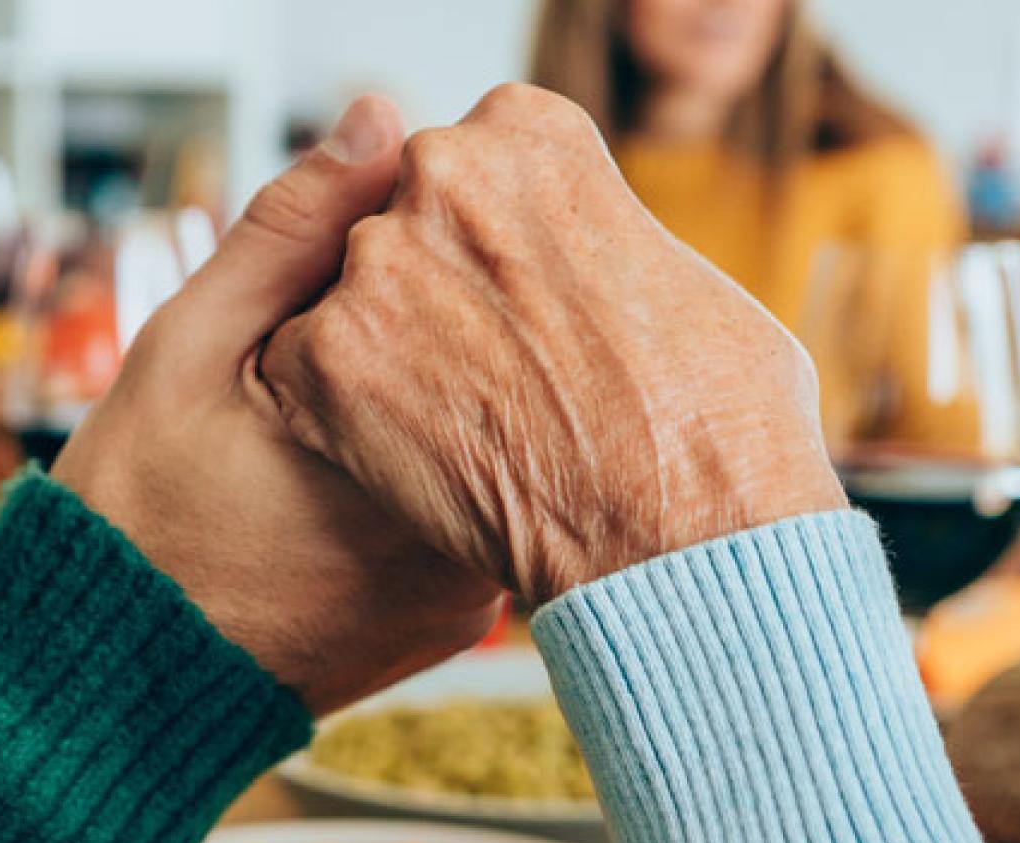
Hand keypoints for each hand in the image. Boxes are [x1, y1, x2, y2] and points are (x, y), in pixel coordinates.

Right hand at [53, 98, 500, 714]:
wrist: (116, 689)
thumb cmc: (135, 517)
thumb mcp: (187, 349)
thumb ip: (289, 234)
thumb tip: (382, 120)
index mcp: (403, 459)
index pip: (480, 310)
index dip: (432, 265)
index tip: (375, 267)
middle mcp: (462, 537)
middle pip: (500, 386)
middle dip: (447, 339)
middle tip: (349, 351)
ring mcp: (471, 592)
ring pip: (496, 452)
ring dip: (447, 411)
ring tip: (344, 419)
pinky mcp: (462, 625)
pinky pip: (478, 517)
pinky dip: (440, 479)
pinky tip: (361, 477)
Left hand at [260, 85, 846, 605]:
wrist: (679, 533)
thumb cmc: (716, 420)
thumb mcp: (683, 276)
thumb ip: (600, 238)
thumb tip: (584, 261)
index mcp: (530, 132)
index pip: (472, 166)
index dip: (496, 245)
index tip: (526, 301)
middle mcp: (443, 172)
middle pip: (403, 223)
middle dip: (434, 288)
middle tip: (492, 369)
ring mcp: (378, 262)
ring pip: (348, 295)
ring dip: (385, 352)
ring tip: (465, 425)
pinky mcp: (328, 358)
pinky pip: (303, 372)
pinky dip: (339, 419)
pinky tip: (412, 460)